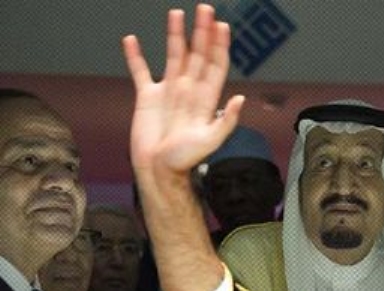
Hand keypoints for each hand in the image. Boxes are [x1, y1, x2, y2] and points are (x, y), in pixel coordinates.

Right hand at [122, 3, 243, 180]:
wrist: (158, 170)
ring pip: (173, 56)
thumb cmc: (185, 160)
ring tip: (176, 13)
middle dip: (202, 32)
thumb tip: (240, 99)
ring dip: (175, 35)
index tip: (222, 26)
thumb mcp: (211, 142)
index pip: (215, 66)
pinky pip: (140, 72)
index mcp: (205, 99)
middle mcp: (189, 91)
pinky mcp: (147, 97)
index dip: (219, 46)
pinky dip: (135, 56)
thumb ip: (227, 121)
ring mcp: (168, 92)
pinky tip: (131, 39)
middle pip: (197, 54)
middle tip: (205, 9)